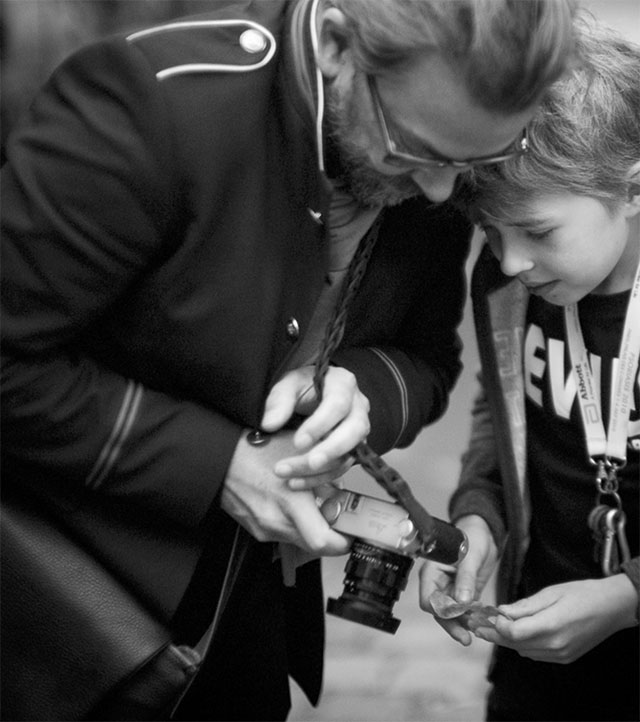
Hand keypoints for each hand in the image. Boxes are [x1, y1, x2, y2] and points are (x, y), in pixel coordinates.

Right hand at [220, 428, 350, 555]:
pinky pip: (284, 534)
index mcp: (291, 502)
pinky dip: (294, 524)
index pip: (324, 541)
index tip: (352, 533)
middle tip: (336, 517)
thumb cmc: (256, 449)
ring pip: (300, 541)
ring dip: (312, 528)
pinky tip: (290, 503)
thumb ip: (324, 474)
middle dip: (330, 534)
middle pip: (315, 546)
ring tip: (311, 504)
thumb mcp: (299, 453)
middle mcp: (277, 522)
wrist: (218, 458)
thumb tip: (341, 492)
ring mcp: (265, 529)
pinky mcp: (256, 530)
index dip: (343, 542)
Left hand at [261, 365, 369, 485]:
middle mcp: (358, 407)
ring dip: (319, 470)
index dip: (320, 425)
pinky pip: (341, 467)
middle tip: (310, 463)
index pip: (338, 404)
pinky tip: (296, 482)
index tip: (298, 441)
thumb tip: (269, 424)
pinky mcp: (352, 449)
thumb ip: (279, 400)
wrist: (313, 393)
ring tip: (289, 476)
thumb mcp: (288, 384)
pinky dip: (319, 478)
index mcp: (343, 384)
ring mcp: (358, 429)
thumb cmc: (302, 386)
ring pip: (349, 453)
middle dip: (331, 450)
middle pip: (355, 430)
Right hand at [418, 514, 498, 645]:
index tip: (456, 616)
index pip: (428, 599)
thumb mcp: (470, 556)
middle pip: (439, 611)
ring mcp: (451, 590)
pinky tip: (482, 623)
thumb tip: (462, 602)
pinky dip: (472, 618)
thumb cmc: (472, 537)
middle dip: (451, 625)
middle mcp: (438, 583)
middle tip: (465, 638)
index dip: (440, 611)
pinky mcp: (464, 594)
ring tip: (477, 633)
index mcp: (432, 572)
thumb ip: (466, 578)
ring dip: (463, 624)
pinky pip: (464, 611)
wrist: (485, 533)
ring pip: (452, 615)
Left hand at [473, 574, 637, 662]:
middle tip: (478, 625)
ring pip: (523, 651)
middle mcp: (555, 645)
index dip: (497, 625)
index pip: (513, 633)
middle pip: (514, 644)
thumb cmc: (582, 594)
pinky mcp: (565, 658)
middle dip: (495, 634)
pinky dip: (523, 644)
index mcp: (551, 626)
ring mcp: (561, 655)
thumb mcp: (551, 592)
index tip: (487, 615)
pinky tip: (517, 632)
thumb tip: (501, 611)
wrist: (612, 608)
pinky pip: (535, 654)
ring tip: (493, 627)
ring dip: (508, 640)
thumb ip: (525, 606)